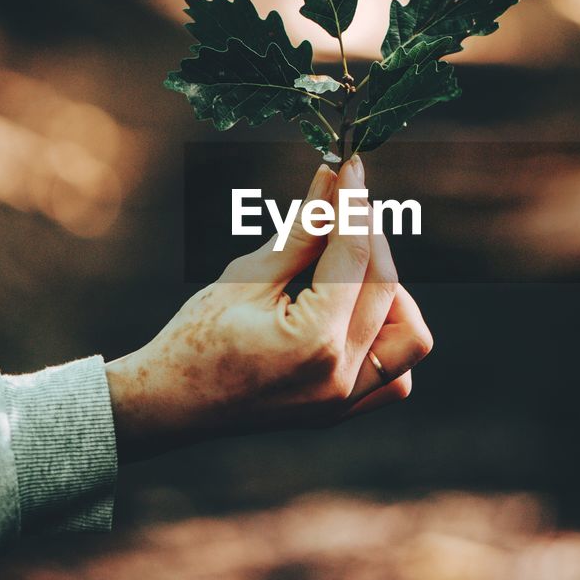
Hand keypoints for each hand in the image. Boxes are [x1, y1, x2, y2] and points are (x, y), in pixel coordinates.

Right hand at [105, 155, 432, 460]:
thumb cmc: (193, 341)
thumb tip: (330, 180)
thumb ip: (300, 231)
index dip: (353, 204)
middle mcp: (340, 378)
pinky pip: (394, 376)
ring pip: (409, 336)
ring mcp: (344, 402)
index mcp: (313, 343)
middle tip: (342, 205)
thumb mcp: (245, 277)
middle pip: (387, 288)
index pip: (354, 256)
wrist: (169, 406)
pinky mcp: (342, 411)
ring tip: (348, 266)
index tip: (349, 168)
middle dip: (370, 236)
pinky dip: (386, 337)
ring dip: (390, 292)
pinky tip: (353, 311)